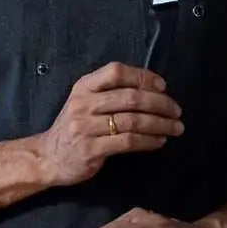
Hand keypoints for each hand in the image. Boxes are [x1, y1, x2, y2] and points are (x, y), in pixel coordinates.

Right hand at [40, 62, 183, 187]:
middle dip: (160, 103)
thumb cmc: (76, 126)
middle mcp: (83, 103)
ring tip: (176, 127)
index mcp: (84, 86)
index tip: (163, 86)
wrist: (49, 156)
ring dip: (160, 124)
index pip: (116, 71)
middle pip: (130, 97)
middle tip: (177, 111)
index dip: (142, 76)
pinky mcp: (90, 150)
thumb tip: (154, 88)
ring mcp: (85, 127)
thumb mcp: (85, 101)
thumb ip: (111, 91)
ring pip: (132, 121)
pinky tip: (160, 141)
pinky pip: (127, 142)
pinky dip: (148, 141)